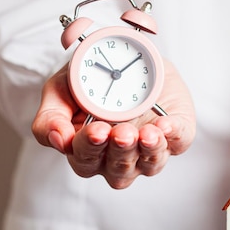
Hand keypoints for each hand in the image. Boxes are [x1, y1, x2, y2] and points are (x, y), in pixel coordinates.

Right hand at [31, 60, 195, 188]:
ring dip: (149, 149)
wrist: (125, 60)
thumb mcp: (59, 91)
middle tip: (121, 133)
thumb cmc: (89, 84)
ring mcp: (149, 151)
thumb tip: (59, 139)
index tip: (95, 130)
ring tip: (147, 133)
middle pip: (118, 169)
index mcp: (87, 151)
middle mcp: (118, 159)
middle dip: (121, 150)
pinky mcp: (177, 136)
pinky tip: (167, 125)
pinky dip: (175, 134)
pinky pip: (179, 141)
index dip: (89, 148)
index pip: (84, 159)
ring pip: (150, 163)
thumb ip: (50, 117)